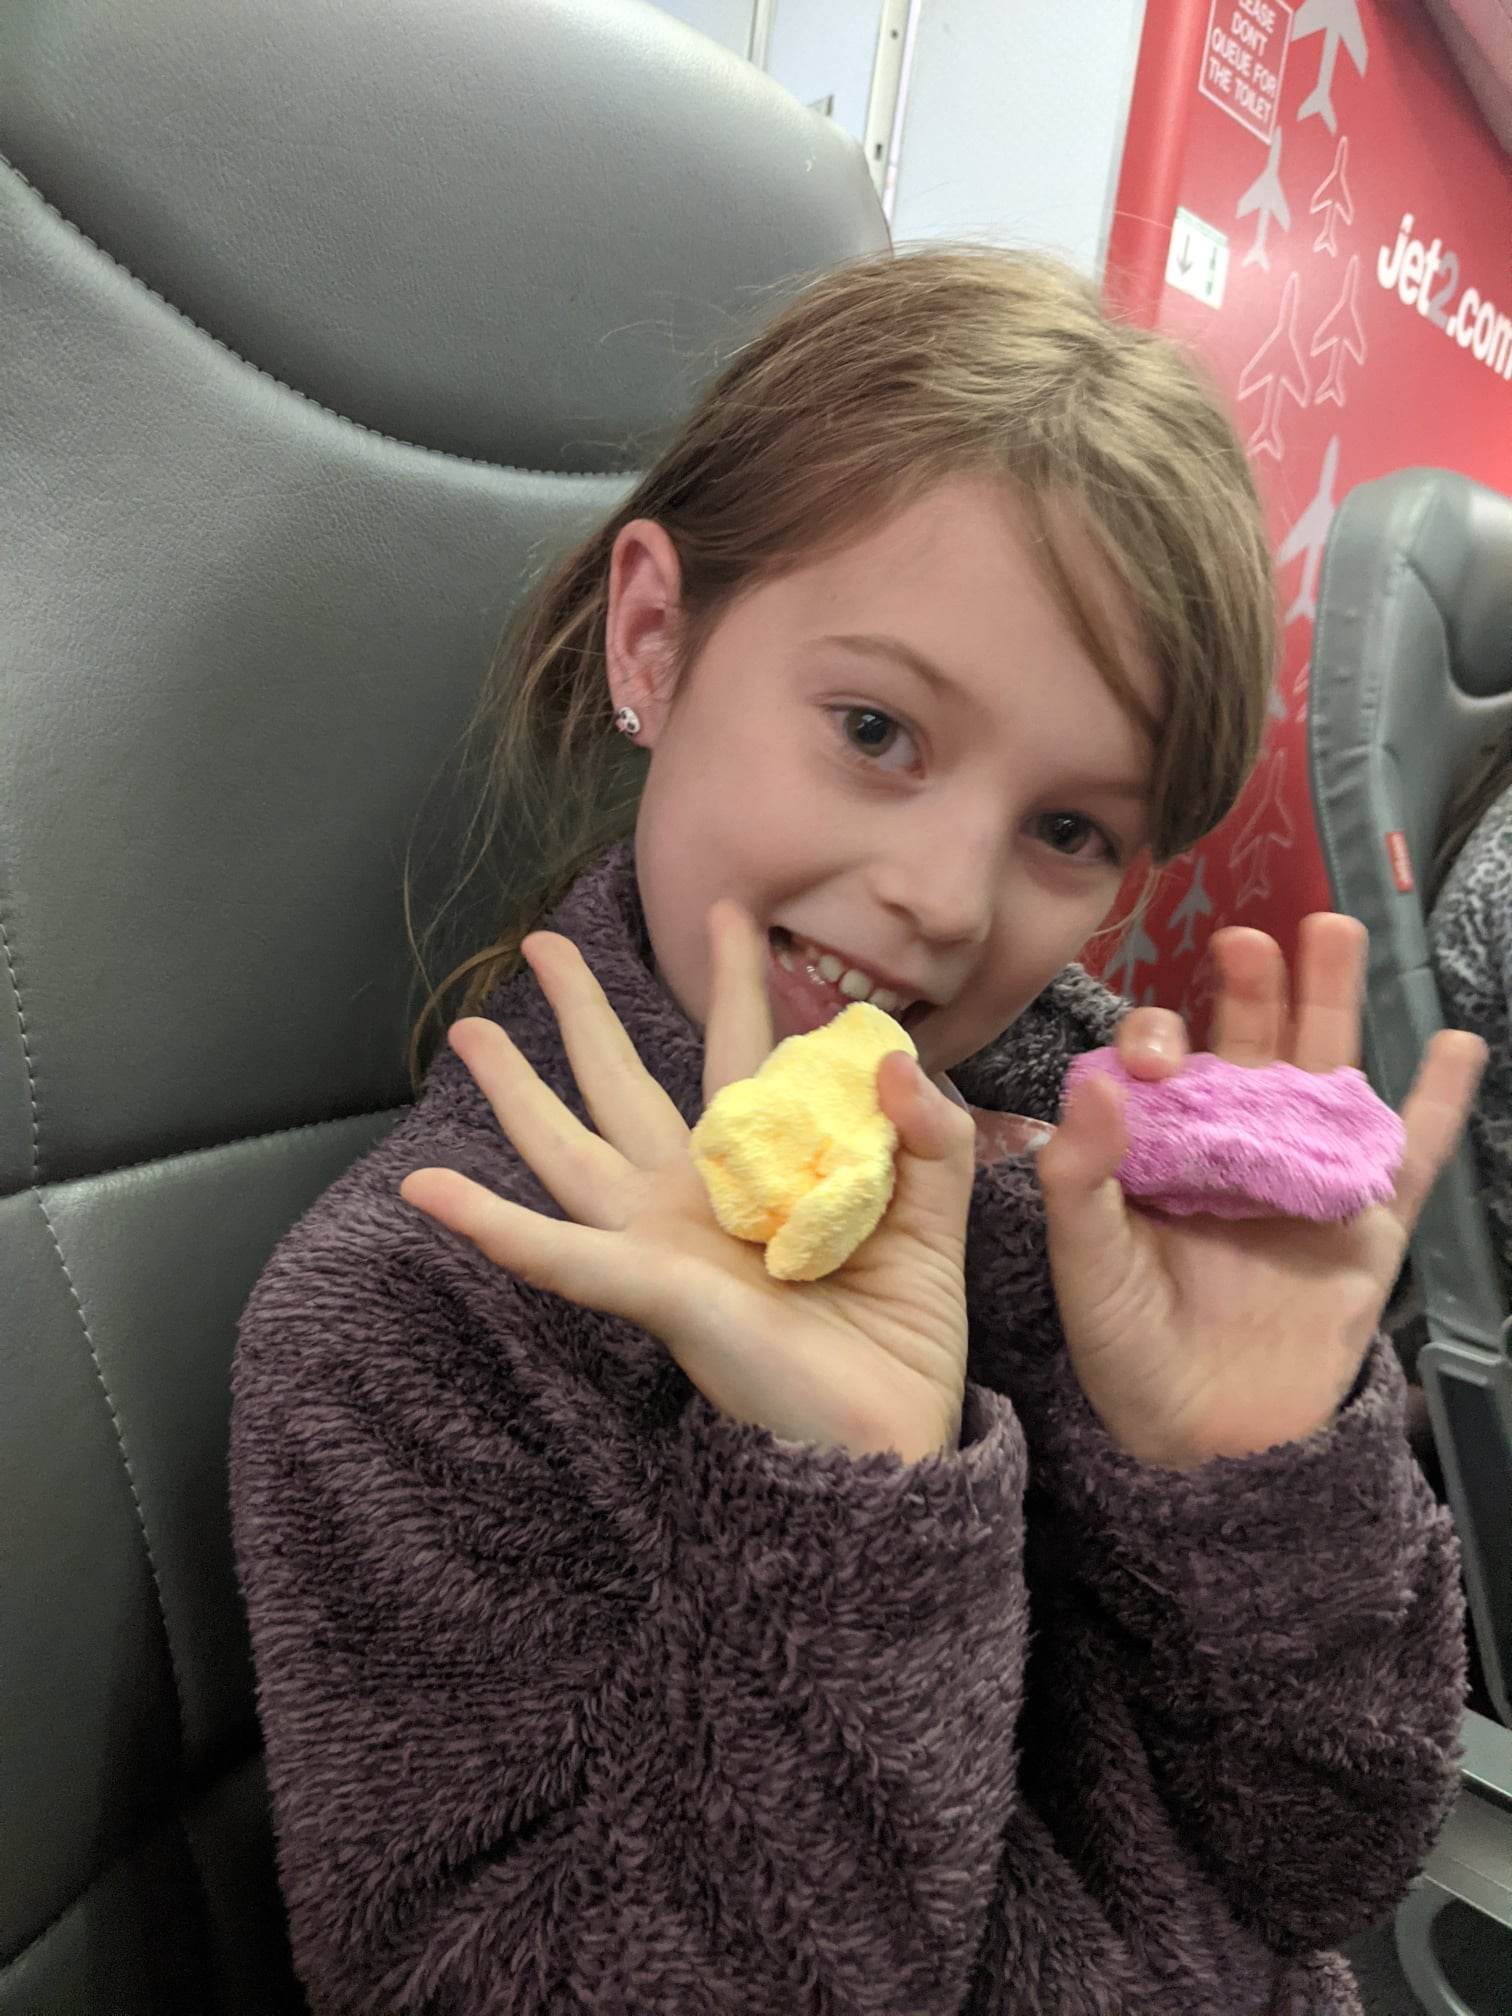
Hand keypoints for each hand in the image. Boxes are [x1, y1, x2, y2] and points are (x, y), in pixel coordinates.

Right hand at [398, 904, 977, 1462]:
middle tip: (543, 944)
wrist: (892, 1435)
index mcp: (762, 1169)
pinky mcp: (652, 1290)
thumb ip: (928, 1136)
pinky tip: (427, 1190)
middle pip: (624, 1083)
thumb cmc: (902, 1335)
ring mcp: (664, 1241)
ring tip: (466, 1031)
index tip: (730, 912)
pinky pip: (559, 1255)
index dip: (735, 982)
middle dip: (583, 1012)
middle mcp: (696, 1195)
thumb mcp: (933, 1218)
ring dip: (514, 1091)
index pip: (741, 1052)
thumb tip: (893, 1056)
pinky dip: (491, 1224)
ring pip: (568, 1150)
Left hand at [1036, 915, 1487, 1469]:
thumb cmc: (1128, 1345)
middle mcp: (1232, 1143)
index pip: (1159, 1065)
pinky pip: (1411, 1155)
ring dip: (1331, 1002)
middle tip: (1246, 937)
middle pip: (1249, 1043)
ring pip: (1326, 1072)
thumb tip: (1097, 1080)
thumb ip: (1080, 1178)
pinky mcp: (1366, 1224)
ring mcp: (1304, 1176)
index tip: (1154, 1053)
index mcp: (1157, 1144)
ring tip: (1334, 931)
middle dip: (1250, 987)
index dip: (1156, 1041)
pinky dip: (1437, 1102)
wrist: (1202, 1437)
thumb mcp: (1086, 1264)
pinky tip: (1457, 1044)